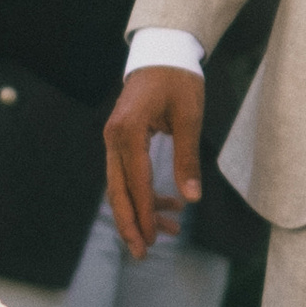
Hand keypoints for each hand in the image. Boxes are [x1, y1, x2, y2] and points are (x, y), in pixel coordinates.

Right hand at [105, 66, 203, 258]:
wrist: (161, 52)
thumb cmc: (177, 80)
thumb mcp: (189, 117)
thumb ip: (187, 159)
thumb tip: (192, 198)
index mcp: (127, 131)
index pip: (136, 182)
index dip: (145, 212)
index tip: (153, 237)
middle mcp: (113, 138)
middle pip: (117, 191)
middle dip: (130, 224)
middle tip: (143, 253)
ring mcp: (113, 139)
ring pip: (120, 187)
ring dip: (138, 213)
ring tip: (161, 236)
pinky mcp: (121, 141)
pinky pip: (127, 175)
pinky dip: (143, 194)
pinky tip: (167, 207)